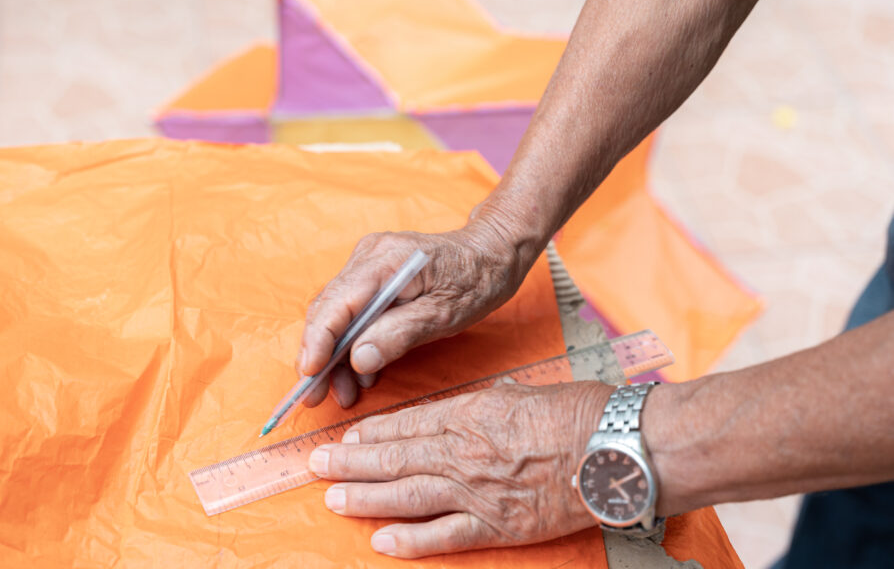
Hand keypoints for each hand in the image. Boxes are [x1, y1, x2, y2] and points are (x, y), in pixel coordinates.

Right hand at [297, 218, 532, 408]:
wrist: (493, 251)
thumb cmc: (477, 279)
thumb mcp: (446, 314)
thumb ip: (401, 334)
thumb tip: (359, 359)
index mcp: (386, 260)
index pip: (336, 303)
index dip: (317, 341)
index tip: (309, 374)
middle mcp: (369, 256)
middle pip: (328, 310)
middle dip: (320, 357)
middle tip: (316, 397)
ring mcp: (368, 263)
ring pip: (336, 314)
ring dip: (335, 356)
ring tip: (343, 394)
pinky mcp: (373, 275)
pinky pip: (352, 311)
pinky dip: (352, 343)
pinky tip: (360, 372)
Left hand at [307, 381, 613, 557]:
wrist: (617, 448)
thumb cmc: (577, 413)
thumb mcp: (520, 392)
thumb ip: (482, 404)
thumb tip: (459, 409)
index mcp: (469, 412)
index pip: (406, 423)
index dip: (370, 432)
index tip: (345, 436)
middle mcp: (462, 451)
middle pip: (394, 458)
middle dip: (350, 462)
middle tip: (316, 465)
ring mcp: (476, 491)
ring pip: (406, 494)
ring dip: (364, 497)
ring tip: (332, 498)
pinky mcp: (496, 525)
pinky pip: (443, 535)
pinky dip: (409, 539)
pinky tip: (380, 540)